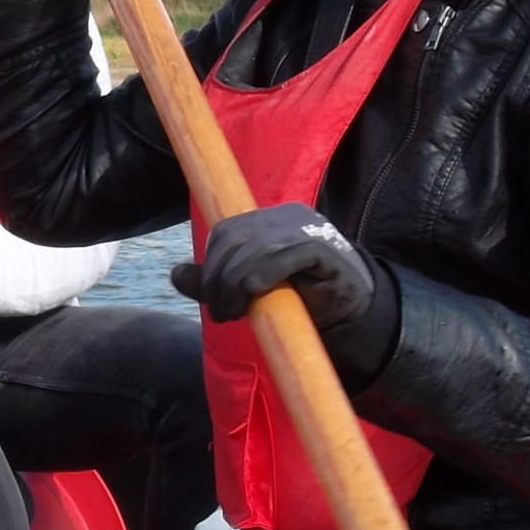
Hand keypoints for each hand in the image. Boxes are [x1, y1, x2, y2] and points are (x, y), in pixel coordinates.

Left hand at [172, 203, 373, 327]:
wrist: (354, 312)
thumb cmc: (301, 299)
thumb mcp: (251, 290)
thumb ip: (216, 280)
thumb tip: (175, 274)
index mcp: (270, 219)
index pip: (226, 231)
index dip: (211, 263)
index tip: (213, 298)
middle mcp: (288, 216)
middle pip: (233, 238)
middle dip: (217, 279)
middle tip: (222, 313)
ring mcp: (307, 228)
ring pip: (253, 248)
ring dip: (234, 285)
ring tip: (234, 313)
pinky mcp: (323, 247)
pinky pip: (281, 257)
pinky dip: (261, 279)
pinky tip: (256, 299)